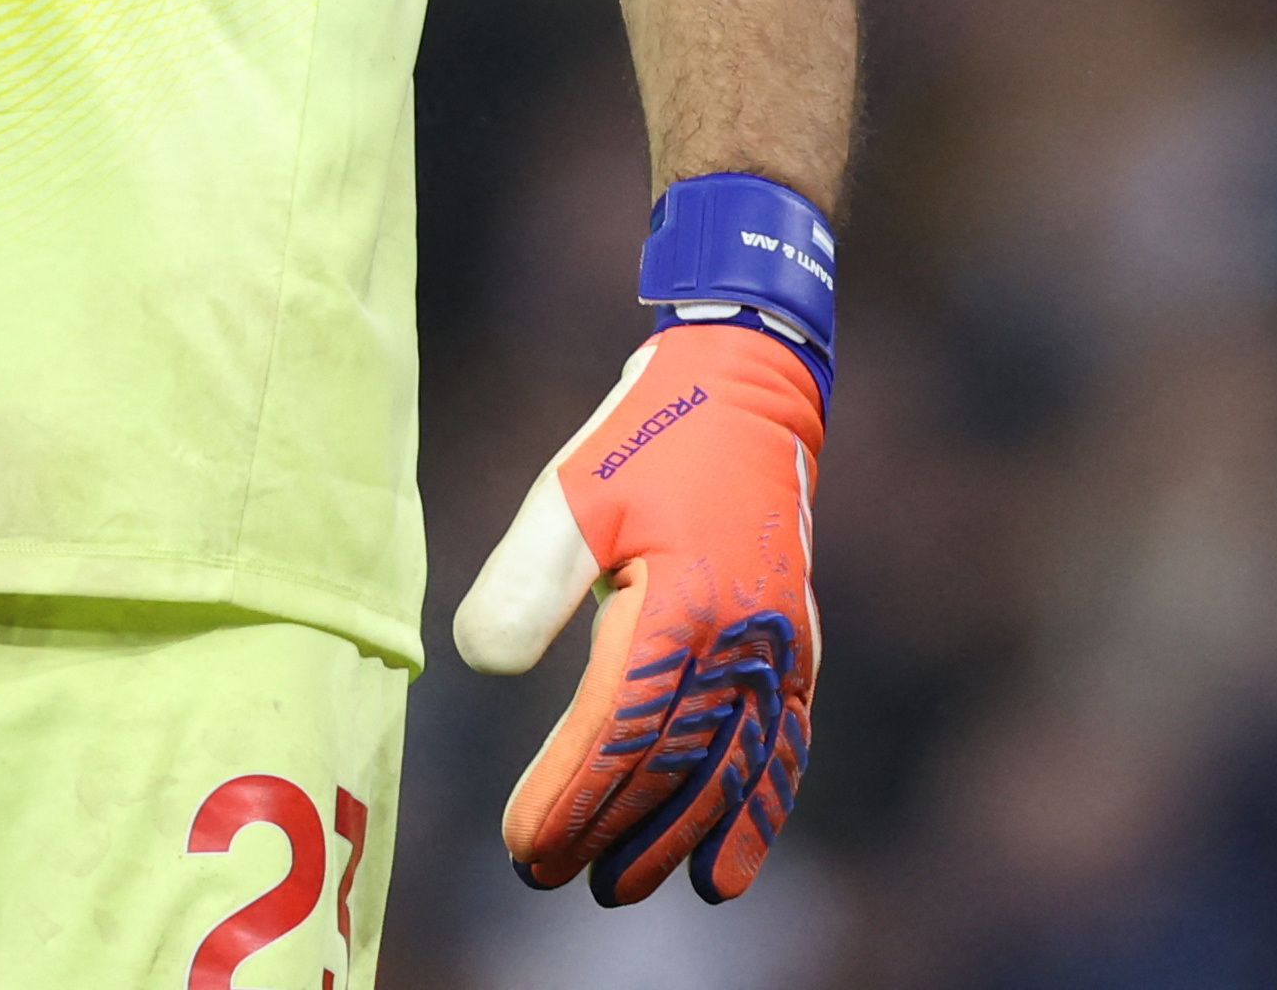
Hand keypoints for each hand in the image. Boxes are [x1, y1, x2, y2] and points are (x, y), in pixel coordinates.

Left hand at [452, 320, 822, 905]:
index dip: (570, 798)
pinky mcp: (794, 646)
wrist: (747, 387)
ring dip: (680, 839)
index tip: (524, 845)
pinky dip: (757, 812)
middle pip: (672, 767)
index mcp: (680, 605)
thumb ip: (524, 581)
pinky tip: (729, 865)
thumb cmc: (644, 440)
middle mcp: (739, 639)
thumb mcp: (568, 494)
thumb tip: (482, 662)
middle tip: (550, 876)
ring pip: (731, 772)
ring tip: (629, 888)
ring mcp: (775, 648)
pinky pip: (780, 748)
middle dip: (610, 831)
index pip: (617, 732)